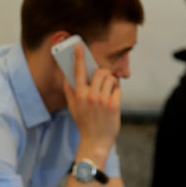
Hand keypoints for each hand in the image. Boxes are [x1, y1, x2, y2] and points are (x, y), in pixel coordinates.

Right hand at [64, 42, 120, 158]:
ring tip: (110, 89)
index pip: (78, 71)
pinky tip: (114, 98)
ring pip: (111, 79)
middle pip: (100, 72)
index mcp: (79, 94)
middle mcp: (90, 96)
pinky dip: (117, 91)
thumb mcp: (72, 108)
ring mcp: (103, 100)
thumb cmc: (84, 123)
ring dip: (112, 81)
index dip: (78, 56)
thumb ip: (69, 91)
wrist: (95, 141)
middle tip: (105, 78)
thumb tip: (67, 76)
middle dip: (104, 72)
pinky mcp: (114, 105)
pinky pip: (118, 89)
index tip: (79, 45)